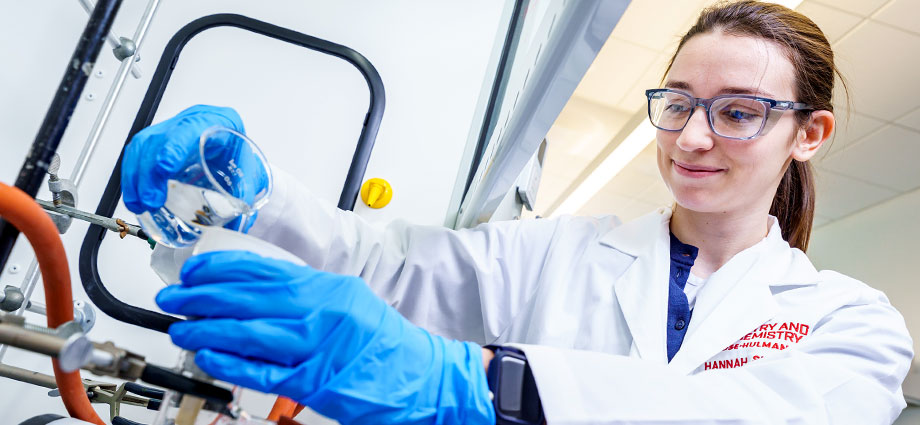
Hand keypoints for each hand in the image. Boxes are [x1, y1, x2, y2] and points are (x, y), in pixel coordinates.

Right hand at [121, 105, 265, 230]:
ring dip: (136, 178)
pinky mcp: (156, 140)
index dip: (174, 148)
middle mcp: (188, 121)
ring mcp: (169, 128)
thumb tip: (239, 227)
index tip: (165, 168)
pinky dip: (132, 177)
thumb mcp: (248, 169)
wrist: (230, 139)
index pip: (189, 129)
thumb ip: (244, 196)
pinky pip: (136, 155)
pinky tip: (135, 196)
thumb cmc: (237, 150)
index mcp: (214, 122)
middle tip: (150, 200)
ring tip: (139, 204)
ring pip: (142, 147)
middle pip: (158, 140)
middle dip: (149, 172)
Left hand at [155, 251, 495, 424]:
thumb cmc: (384, 342)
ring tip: (180, 328)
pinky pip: (262, 371)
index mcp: (325, 287)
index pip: (262, 270)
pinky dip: (231, 364)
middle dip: (202, 297)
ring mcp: (315, 346)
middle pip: (248, 298)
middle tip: (172, 297)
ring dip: (207, 330)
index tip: (194, 270)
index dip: (221, 269)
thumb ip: (306, 295)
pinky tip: (208, 358)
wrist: (421, 375)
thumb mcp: (348, 300)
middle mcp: (319, 311)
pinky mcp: (313, 380)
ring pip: (248, 332)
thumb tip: (256, 292)